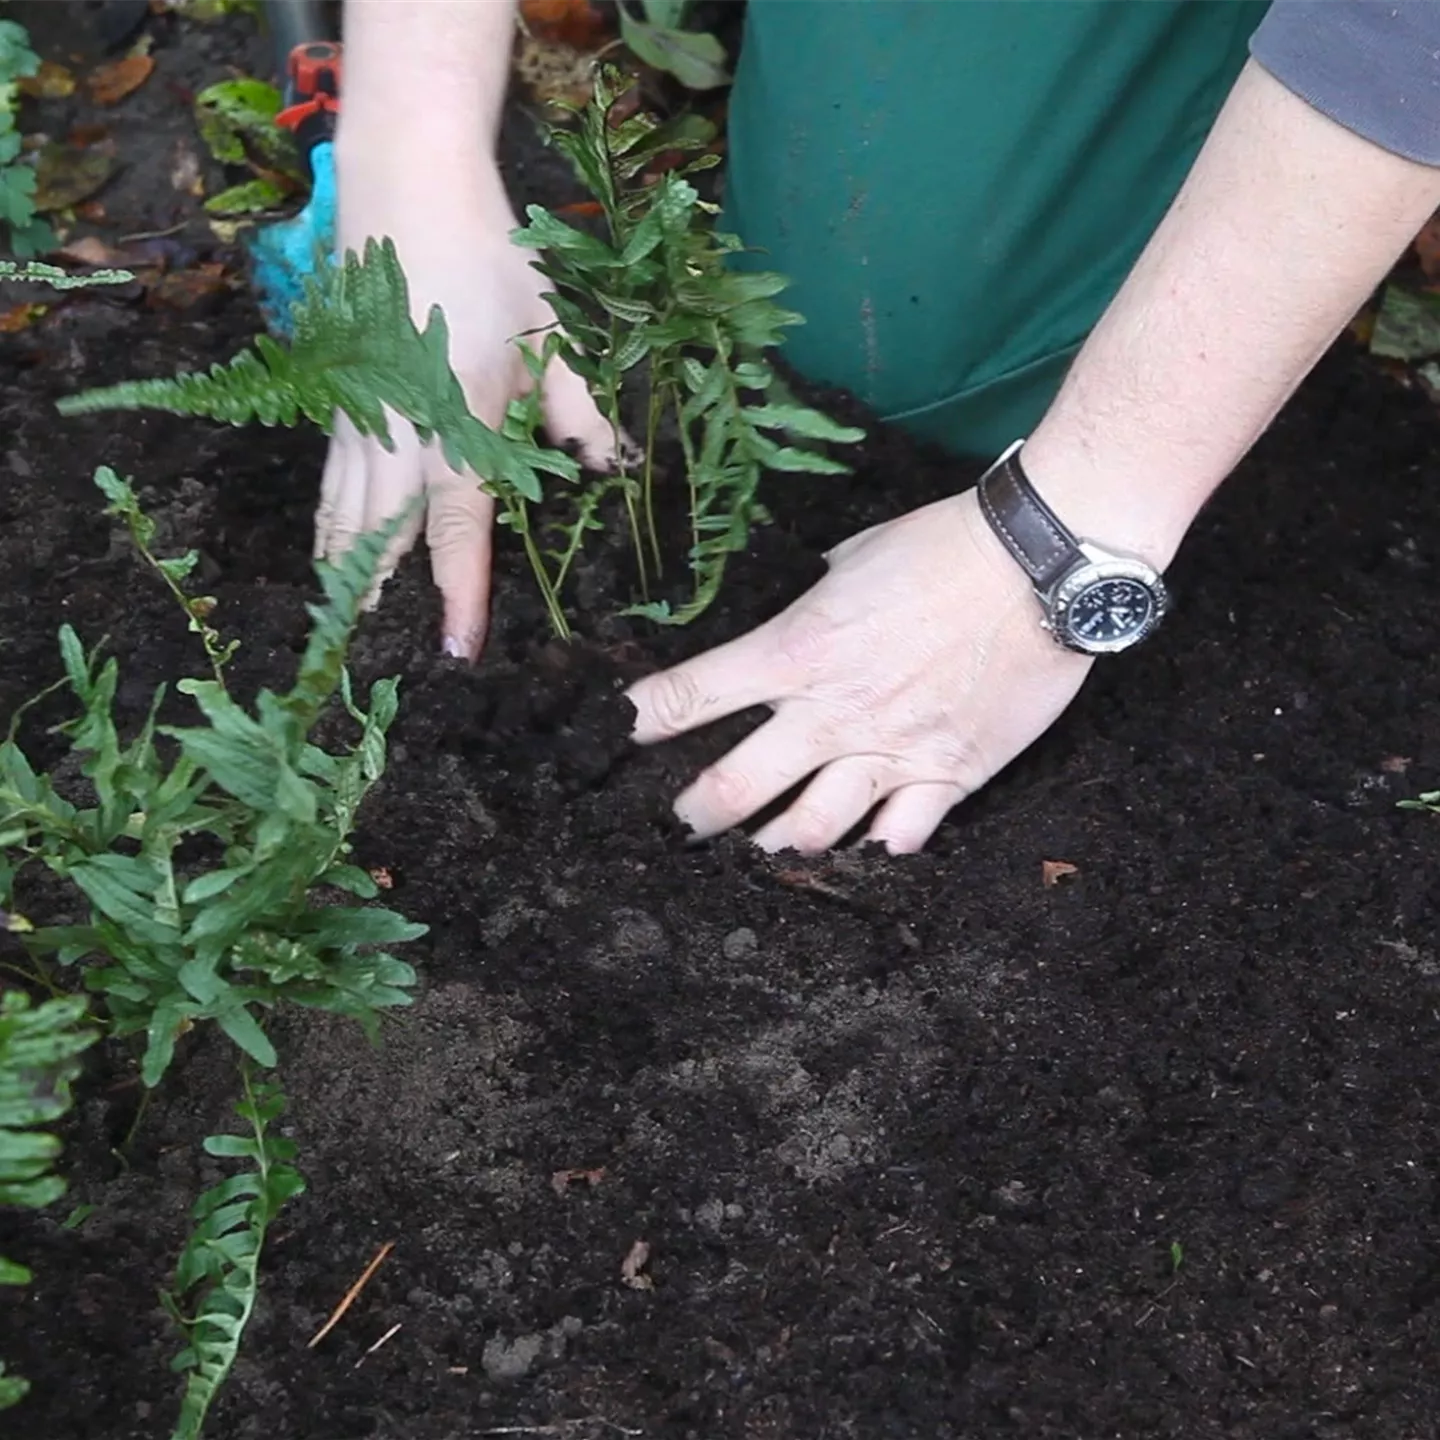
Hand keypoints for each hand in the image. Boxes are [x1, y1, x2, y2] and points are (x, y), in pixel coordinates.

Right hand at [315, 169, 618, 659]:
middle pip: (384, 535)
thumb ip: (583, 410)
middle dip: (380, 600)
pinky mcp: (338, 393)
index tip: (458, 647)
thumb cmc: (490, 257)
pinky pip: (329, 478)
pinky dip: (327, 523)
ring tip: (341, 625)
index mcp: (456, 422)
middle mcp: (398, 431)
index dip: (460, 592)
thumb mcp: (555, 331)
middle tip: (375, 662)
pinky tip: (327, 549)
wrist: (407, 182)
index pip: (459, 529)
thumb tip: (615, 468)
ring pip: (343, 512)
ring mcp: (359, 413)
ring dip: (345, 570)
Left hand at [626, 489, 1094, 853]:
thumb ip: (814, 603)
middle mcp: (830, 714)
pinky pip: (897, 840)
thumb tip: (800, 617)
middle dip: (693, 817)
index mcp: (795, 650)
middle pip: (733, 790)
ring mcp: (887, 753)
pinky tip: (852, 856)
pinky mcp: (946, 775)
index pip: (691, 696)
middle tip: (678, 827)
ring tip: (753, 857)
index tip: (614, 736)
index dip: (641, 721)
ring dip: (769, 850)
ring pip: (807, 832)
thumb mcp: (851, 560)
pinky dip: (867, 853)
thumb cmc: (941, 546)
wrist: (1038, 566)